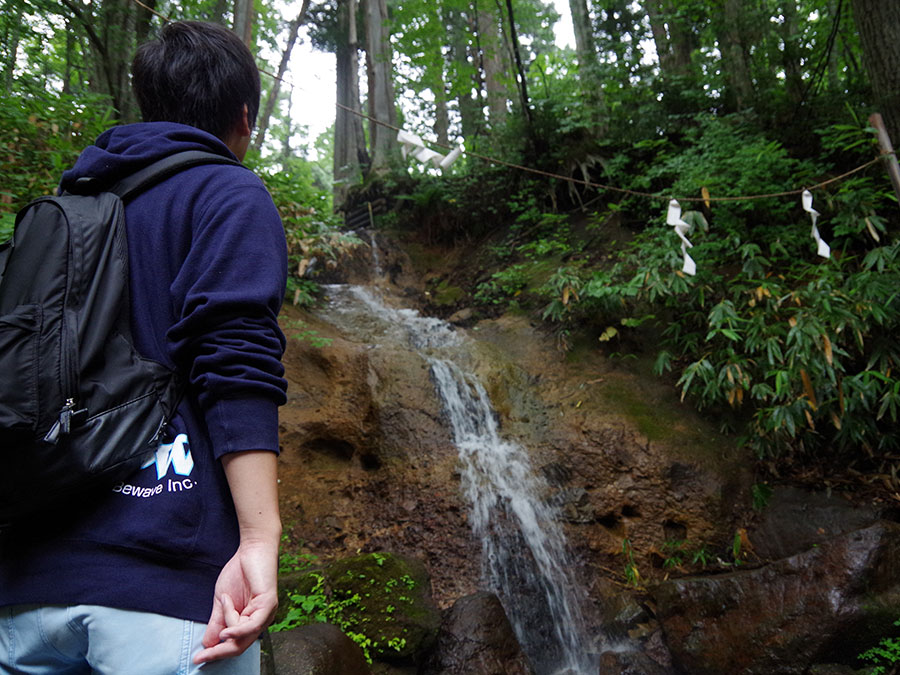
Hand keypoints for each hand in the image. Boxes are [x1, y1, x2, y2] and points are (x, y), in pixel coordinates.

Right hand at [193, 538, 278, 663]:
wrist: (252, 549)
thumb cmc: (240, 572)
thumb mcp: (222, 602)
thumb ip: (217, 622)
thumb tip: (207, 644)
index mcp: (251, 621)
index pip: (235, 645)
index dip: (216, 653)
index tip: (198, 659)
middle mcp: (261, 621)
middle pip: (240, 647)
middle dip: (218, 653)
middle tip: (200, 658)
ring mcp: (267, 614)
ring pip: (243, 636)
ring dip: (227, 626)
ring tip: (223, 604)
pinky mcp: (269, 604)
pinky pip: (252, 625)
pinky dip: (237, 631)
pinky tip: (225, 633)